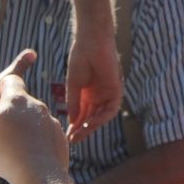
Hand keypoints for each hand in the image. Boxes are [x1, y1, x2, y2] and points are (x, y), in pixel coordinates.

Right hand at [0, 51, 70, 182]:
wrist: (39, 175)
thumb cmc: (7, 151)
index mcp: (16, 98)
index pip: (13, 76)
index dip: (19, 64)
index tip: (31, 54)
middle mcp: (36, 105)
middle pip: (19, 104)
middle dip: (9, 113)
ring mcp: (50, 121)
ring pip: (31, 123)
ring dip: (21, 133)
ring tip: (10, 155)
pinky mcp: (59, 138)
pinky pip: (42, 138)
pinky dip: (34, 146)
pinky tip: (26, 162)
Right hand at [63, 23, 122, 137]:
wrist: (91, 42)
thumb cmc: (80, 59)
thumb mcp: (73, 85)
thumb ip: (74, 103)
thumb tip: (72, 122)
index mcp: (86, 94)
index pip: (81, 115)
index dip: (74, 127)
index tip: (66, 137)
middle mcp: (97, 96)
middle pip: (90, 118)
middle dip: (82, 130)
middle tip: (73, 141)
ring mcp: (107, 94)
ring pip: (100, 116)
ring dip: (91, 126)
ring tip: (80, 133)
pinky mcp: (116, 90)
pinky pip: (110, 109)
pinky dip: (101, 117)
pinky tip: (90, 122)